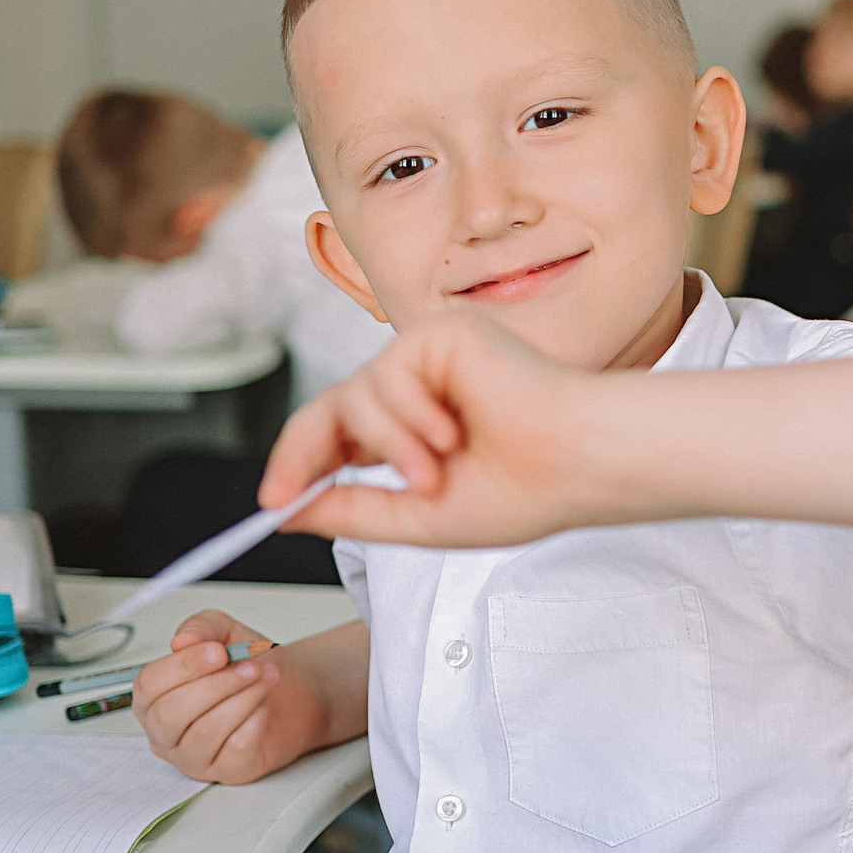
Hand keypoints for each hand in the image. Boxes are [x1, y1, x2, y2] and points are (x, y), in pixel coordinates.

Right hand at [133, 612, 324, 784]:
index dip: (184, 666)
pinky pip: (235, 748)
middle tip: (250, 666)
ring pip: (204, 733)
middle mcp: (166, 733)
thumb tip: (183, 639)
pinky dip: (255, 720)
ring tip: (265, 678)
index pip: (149, 686)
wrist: (291, 691)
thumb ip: (202, 628)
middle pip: (171, 714)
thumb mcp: (226, 635)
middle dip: (216, 685)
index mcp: (154, 698)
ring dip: (242, 698)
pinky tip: (264, 705)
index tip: (218, 651)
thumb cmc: (248, 667)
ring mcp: (195, 758)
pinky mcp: (228, 772)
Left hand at [263, 312, 621, 548]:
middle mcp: (420, 389)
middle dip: (302, 452)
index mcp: (417, 429)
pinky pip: (387, 374)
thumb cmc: (529, 491)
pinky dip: (407, 414)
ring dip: (386, 445)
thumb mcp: (420, 517)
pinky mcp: (442, 334)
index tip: (271, 504)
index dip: (301, 464)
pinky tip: (452, 433)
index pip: (341, 437)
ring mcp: (431, 359)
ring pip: (356, 396)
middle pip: (331, 407)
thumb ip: (353, 510)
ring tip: (433, 473)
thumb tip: (289, 512)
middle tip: (283, 493)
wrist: (581, 463)